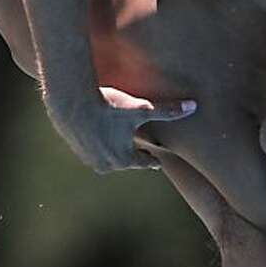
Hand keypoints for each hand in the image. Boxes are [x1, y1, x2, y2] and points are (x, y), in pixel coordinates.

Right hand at [48, 86, 197, 172]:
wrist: (71, 103)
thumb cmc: (108, 107)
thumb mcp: (141, 108)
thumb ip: (167, 110)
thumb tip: (194, 107)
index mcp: (124, 159)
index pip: (143, 162)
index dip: (151, 159)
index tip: (156, 160)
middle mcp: (106, 164)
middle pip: (124, 159)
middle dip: (130, 152)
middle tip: (135, 145)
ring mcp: (88, 157)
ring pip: (106, 154)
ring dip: (111, 145)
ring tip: (115, 135)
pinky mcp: (74, 146)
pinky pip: (90, 145)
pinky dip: (96, 138)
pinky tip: (97, 127)